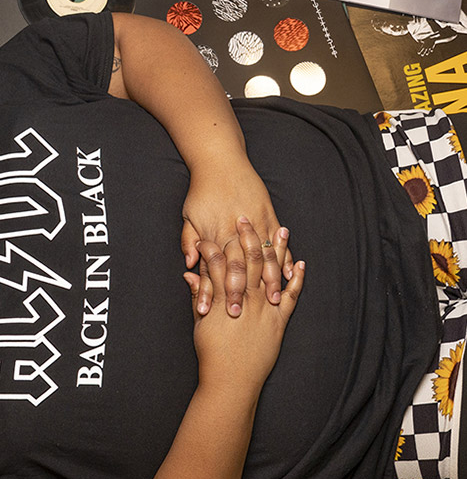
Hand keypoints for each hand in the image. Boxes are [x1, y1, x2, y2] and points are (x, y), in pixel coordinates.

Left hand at [181, 165, 293, 316]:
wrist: (221, 161)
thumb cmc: (202, 191)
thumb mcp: (188, 216)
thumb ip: (189, 241)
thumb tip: (188, 265)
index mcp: (214, 233)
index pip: (211, 270)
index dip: (210, 292)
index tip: (209, 313)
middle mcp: (235, 231)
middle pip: (237, 269)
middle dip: (239, 294)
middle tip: (241, 317)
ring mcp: (255, 222)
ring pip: (263, 258)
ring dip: (268, 281)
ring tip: (273, 302)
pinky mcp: (268, 215)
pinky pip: (278, 242)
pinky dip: (284, 258)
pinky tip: (289, 275)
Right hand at [184, 217, 304, 393]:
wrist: (232, 380)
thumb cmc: (212, 353)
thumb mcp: (200, 323)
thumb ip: (198, 295)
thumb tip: (190, 274)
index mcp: (223, 297)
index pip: (218, 261)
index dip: (214, 243)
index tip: (213, 229)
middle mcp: (245, 298)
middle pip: (247, 258)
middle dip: (247, 236)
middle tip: (246, 217)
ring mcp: (265, 308)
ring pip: (271, 271)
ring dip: (277, 250)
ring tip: (281, 229)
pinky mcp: (280, 320)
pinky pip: (292, 295)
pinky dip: (296, 278)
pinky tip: (299, 263)